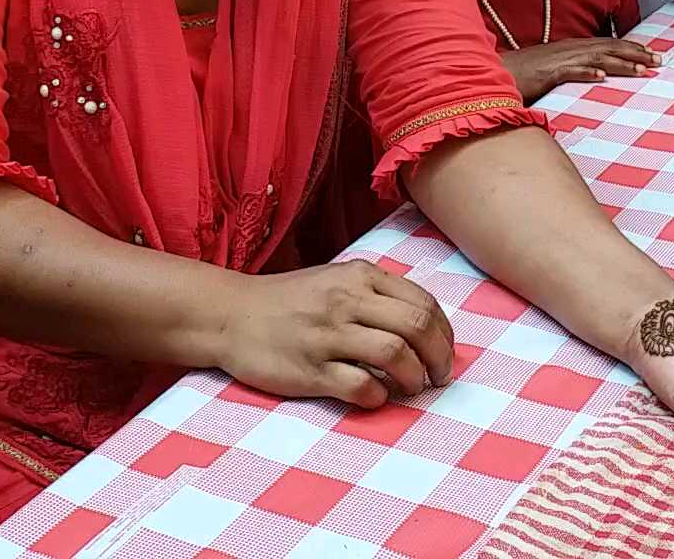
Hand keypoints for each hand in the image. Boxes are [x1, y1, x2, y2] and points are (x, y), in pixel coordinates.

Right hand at [213, 260, 455, 408]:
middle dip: (440, 358)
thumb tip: (425, 324)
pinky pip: (360, 386)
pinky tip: (376, 397)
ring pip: (395, 354)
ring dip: (414, 377)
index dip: (445, 334)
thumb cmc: (288, 301)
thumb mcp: (336, 279)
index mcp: (360, 276)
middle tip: (439, 377)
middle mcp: (347, 301)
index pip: (423, 303)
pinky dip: (379, 397)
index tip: (444, 353)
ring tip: (411, 387)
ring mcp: (328, 335)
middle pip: (416, 327)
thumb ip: (377, 294)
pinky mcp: (310, 370)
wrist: (229, 315)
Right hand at [503, 39, 660, 101]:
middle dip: (635, 54)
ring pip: (596, 59)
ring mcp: (557, 60)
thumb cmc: (521, 75)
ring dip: (621, 63)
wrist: (492, 73)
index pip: (607, 44)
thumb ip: (573, 71)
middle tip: (659, 61)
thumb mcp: (553, 70)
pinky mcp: (545, 73)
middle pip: (608, 48)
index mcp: (571, 48)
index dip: (630, 48)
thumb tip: (593, 75)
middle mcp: (568, 50)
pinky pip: (569, 71)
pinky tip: (601, 76)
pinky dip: (586, 72)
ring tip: (642, 69)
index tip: (651, 55)